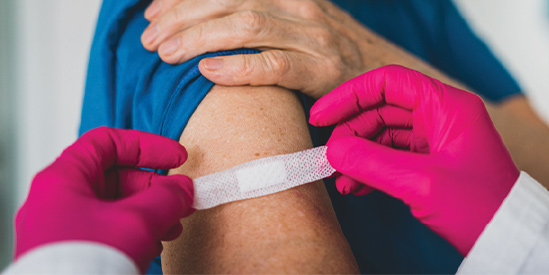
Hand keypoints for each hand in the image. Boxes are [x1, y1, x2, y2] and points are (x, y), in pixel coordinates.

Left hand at [14, 127, 194, 271]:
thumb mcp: (137, 221)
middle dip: (154, 187)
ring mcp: (61, 229)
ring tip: (171, 226)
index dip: (146, 146)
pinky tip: (152, 246)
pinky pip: (106, 232)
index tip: (176, 157)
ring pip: (112, 207)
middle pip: (113, 177)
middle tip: (180, 198)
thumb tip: (183, 189)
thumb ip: (166, 197)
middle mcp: (57, 201)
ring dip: (149, 212)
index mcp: (62, 180)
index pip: (107, 142)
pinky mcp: (70, 253)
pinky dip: (134, 233)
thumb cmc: (83, 263)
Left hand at [141, 0, 405, 97]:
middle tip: (149, 38)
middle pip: (231, 1)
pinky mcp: (324, 71)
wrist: (385, 76)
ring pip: (247, 27)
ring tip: (165, 54)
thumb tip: (204, 16)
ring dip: (198, 39)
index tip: (152, 11)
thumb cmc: (330, 53)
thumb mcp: (296, 20)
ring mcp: (315, 37)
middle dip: (182, 17)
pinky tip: (207, 71)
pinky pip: (275, 65)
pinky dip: (238, 67)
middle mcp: (302, 6)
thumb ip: (259, 12)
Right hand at [309, 65, 519, 254]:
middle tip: (329, 155)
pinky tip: (355, 186)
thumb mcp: (422, 183)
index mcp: (448, 106)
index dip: (351, 95)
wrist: (510, 239)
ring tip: (339, 178)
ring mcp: (438, 140)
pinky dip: (372, 169)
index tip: (321, 114)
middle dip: (352, 131)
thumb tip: (334, 150)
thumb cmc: (481, 207)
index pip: (389, 83)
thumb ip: (373, 163)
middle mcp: (442, 117)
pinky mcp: (433, 164)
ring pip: (385, 135)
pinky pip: (393, 157)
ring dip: (359, 154)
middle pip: (383, 108)